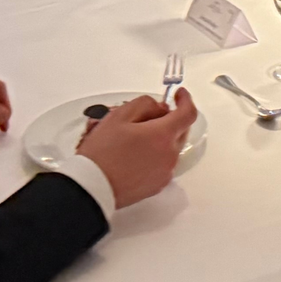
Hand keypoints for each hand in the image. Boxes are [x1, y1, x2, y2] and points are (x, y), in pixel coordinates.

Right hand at [75, 91, 197, 207]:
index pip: (188, 113)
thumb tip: (160, 107)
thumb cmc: (102, 151)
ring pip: (171, 148)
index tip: (179, 94)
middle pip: (181, 131)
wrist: (92, 187)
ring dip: (161, 139)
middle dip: (171, 120)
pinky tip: (136, 156)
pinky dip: (156, 155)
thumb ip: (145, 104)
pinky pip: (164, 164)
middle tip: (149, 116)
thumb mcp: (119, 116)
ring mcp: (165, 172)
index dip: (186, 100)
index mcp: (163, 136)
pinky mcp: (158, 186)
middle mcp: (170, 155)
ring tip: (136, 138)